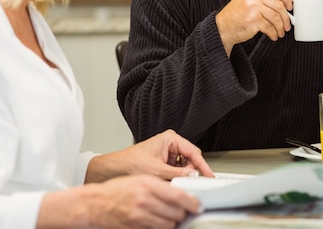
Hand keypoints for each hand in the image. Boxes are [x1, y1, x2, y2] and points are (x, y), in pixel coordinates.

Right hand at [39, 174, 201, 228]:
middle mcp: (145, 200)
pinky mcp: (135, 227)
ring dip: (173, 222)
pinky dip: (162, 228)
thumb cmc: (115, 190)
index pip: (178, 195)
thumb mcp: (139, 180)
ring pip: (169, 224)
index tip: (197, 205)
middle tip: (184, 211)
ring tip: (171, 218)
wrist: (94, 204)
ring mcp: (140, 216)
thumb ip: (160, 186)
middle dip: (183, 213)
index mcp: (148, 184)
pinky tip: (160, 223)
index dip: (192, 202)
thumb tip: (180, 193)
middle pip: (176, 212)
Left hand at [86, 129, 214, 182]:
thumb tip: (193, 176)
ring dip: (182, 176)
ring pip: (184, 166)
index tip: (209, 175)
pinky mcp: (164, 162)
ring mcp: (167, 153)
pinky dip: (176, 178)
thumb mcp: (157, 171)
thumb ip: (178, 174)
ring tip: (174, 182)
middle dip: (190, 172)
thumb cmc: (130, 163)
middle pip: (190, 159)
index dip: (202, 165)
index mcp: (170, 139)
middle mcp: (170, 144)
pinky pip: (176, 170)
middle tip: (190, 183)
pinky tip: (170, 182)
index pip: (193, 152)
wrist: (113, 170)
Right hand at [216, 0, 291, 54]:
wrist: (223, 27)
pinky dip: (274, 33)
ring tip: (280, 32)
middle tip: (287, 24)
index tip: (290, 6)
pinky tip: (273, 35)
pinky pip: (270, 27)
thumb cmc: (237, 14)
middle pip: (279, 5)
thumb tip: (286, 2)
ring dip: (280, 27)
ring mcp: (253, 6)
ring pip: (276, 17)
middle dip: (286, 17)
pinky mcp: (253, 19)